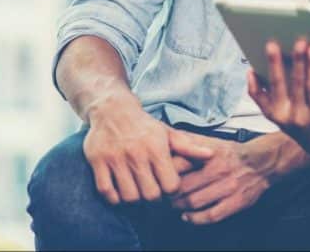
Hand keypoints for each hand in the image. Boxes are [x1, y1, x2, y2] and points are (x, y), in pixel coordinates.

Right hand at [83, 91, 213, 204]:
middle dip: (153, 199)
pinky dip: (113, 197)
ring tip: (137, 191)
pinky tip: (119, 191)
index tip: (167, 186)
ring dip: (134, 199)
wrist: (113, 110)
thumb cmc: (145, 126)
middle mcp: (137, 154)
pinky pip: (106, 191)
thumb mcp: (168, 133)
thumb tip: (211, 155)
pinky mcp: (98, 162)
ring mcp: (116, 158)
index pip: (170, 185)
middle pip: (150, 195)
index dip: (171, 191)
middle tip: (152, 192)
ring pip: (129, 197)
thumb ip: (189, 147)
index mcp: (157, 148)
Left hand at [168, 132, 276, 224]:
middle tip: (164, 195)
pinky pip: (211, 215)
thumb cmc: (233, 153)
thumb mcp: (213, 142)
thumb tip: (169, 137)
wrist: (262, 162)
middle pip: (183, 186)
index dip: (165, 173)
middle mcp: (219, 170)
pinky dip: (196, 219)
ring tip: (174, 205)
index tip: (159, 176)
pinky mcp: (236, 202)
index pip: (180, 166)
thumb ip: (191, 141)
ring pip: (194, 202)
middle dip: (170, 193)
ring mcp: (228, 187)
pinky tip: (189, 216)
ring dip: (180, 206)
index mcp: (211, 154)